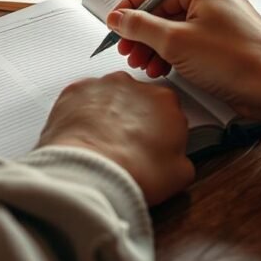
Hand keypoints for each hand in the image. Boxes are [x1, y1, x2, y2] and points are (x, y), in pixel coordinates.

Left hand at [37, 71, 194, 204]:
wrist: (90, 174)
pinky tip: (83, 136)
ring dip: (108, 114)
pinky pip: (82, 98)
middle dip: (135, 119)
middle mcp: (136, 86)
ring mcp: (105, 85)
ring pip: (110, 96)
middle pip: (139, 100)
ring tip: (102, 144)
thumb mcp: (179, 175)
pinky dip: (82, 113)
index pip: (170, 110)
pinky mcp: (77, 91)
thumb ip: (183, 157)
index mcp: (166, 101)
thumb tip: (178, 160)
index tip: (156, 146)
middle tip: (128, 148)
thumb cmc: (132, 171)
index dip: (163, 131)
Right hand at [106, 0, 260, 121]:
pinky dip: (176, 54)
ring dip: (158, 47)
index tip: (114, 25)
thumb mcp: (176, 42)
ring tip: (145, 66)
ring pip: (179, 28)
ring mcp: (224, 20)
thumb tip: (119, 17)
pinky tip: (165, 70)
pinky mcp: (230, 42)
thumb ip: (141, 27)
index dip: (132, 9)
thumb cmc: (236, 60)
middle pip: (167, 10)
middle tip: (129, 53)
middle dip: (144, 33)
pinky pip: (194, 41)